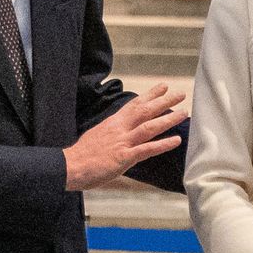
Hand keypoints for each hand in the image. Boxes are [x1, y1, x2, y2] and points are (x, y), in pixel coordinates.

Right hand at [63, 84, 186, 190]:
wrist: (68, 166)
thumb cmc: (81, 156)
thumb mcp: (98, 137)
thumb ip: (112, 134)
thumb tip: (120, 133)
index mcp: (113, 123)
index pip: (134, 105)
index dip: (150, 95)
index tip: (163, 86)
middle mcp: (119, 129)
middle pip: (145, 110)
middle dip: (164, 101)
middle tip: (180, 93)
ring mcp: (122, 142)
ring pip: (149, 127)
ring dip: (168, 119)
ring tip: (184, 113)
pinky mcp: (124, 158)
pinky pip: (147, 149)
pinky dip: (163, 144)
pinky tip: (176, 140)